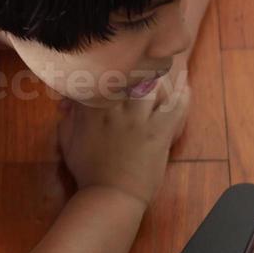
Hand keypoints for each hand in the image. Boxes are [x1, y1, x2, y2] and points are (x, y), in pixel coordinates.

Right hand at [57, 74, 191, 206]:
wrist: (109, 196)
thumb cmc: (87, 169)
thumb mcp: (67, 139)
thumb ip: (68, 116)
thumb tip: (68, 100)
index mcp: (92, 107)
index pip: (100, 74)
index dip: (106, 66)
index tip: (113, 65)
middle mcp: (116, 107)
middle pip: (130, 71)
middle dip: (138, 62)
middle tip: (146, 56)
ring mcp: (140, 119)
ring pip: (154, 83)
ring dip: (162, 75)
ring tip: (170, 66)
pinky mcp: (159, 132)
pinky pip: (176, 106)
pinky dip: (183, 94)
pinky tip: (186, 85)